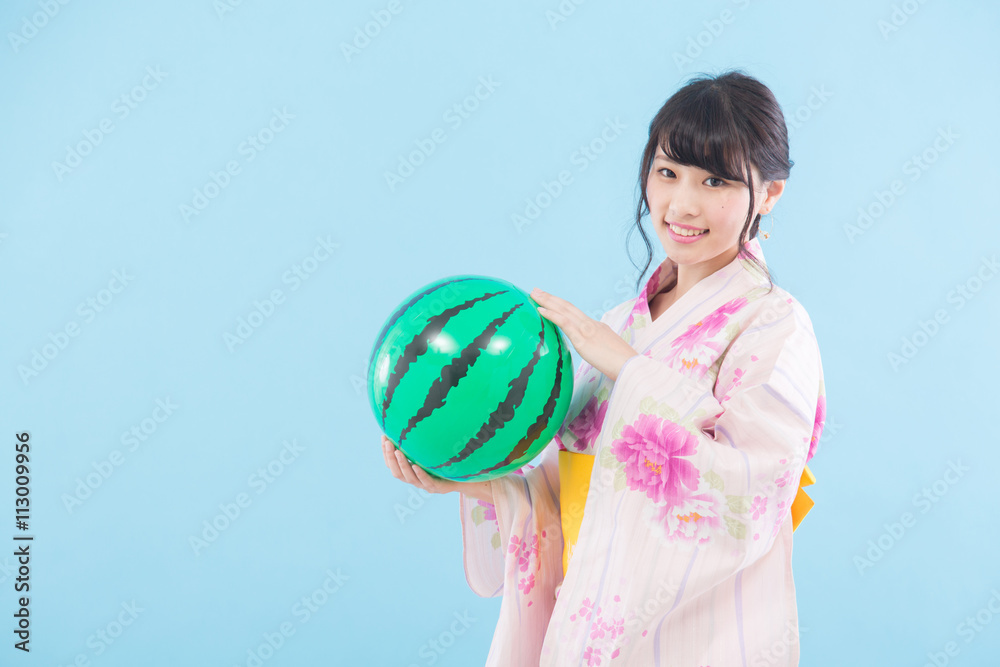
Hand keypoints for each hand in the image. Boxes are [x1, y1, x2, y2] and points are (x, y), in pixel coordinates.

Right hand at [380, 435, 494, 502]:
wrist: (464, 477)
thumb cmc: (444, 461)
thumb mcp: (430, 450)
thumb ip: (420, 440)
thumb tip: (413, 417)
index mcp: (410, 472)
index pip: (392, 464)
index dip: (386, 452)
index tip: (383, 437)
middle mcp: (415, 479)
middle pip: (396, 471)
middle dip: (390, 457)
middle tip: (388, 443)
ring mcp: (425, 485)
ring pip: (408, 477)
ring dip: (402, 464)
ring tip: (397, 451)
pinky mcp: (437, 487)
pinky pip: (426, 481)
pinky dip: (419, 474)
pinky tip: (415, 465)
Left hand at [530, 288, 637, 380]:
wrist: (632, 367)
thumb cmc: (624, 365)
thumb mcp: (609, 354)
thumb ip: (599, 350)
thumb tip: (593, 354)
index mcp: (598, 327)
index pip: (575, 314)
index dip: (561, 306)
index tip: (550, 301)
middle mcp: (591, 325)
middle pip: (567, 307)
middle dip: (551, 298)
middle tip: (537, 290)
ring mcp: (587, 330)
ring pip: (564, 310)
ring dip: (547, 301)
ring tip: (534, 294)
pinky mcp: (583, 339)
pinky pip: (564, 323)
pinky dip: (552, 314)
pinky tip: (540, 310)